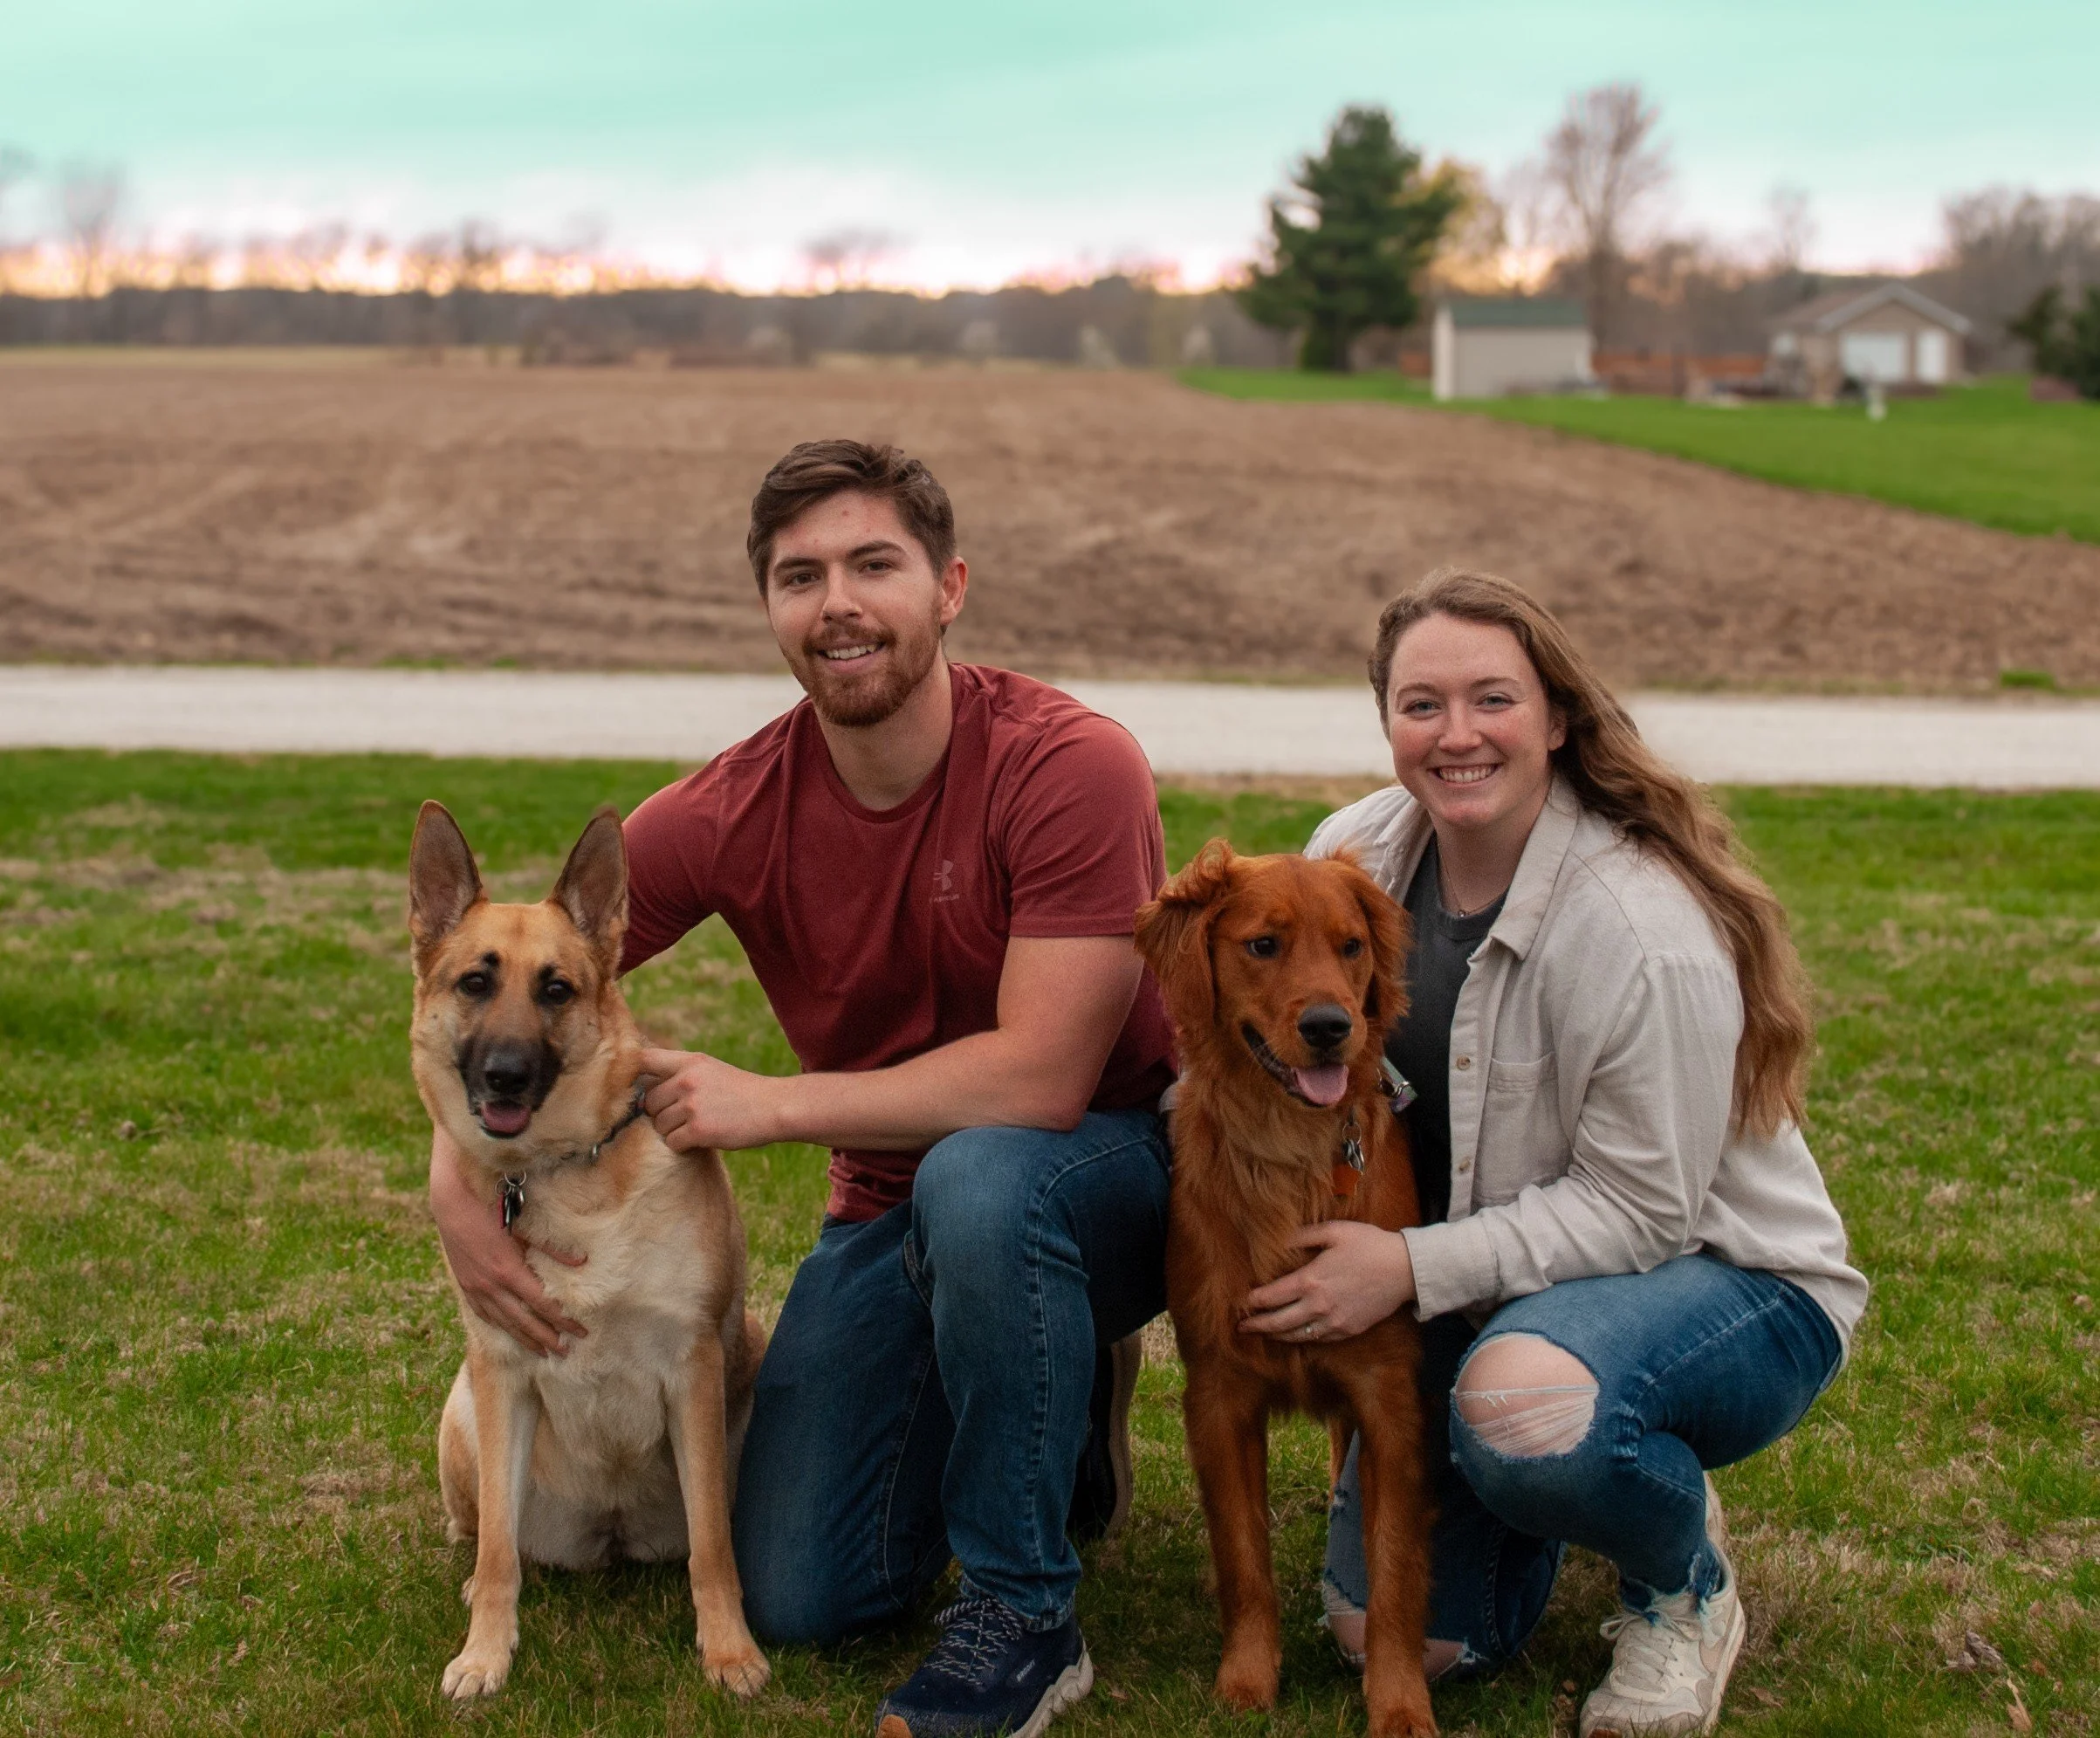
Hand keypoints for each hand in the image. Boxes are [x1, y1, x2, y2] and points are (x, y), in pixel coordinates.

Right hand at [429, 1132, 586, 1356]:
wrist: (452, 1203)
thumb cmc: (493, 1209)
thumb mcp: (525, 1227)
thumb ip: (552, 1248)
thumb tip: (581, 1262)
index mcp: (509, 1272)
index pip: (542, 1305)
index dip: (562, 1320)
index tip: (580, 1331)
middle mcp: (491, 1286)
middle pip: (524, 1321)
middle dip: (547, 1338)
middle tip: (565, 1352)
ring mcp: (475, 1288)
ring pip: (503, 1322)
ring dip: (524, 1338)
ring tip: (542, 1352)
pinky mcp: (465, 1284)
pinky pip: (484, 1313)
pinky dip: (500, 1325)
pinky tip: (509, 1332)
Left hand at [640, 1047, 787, 1152]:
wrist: (773, 1107)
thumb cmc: (741, 1091)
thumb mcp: (711, 1069)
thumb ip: (681, 1073)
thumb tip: (645, 1091)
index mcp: (690, 1062)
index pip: (644, 1060)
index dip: (634, 1074)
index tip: (637, 1088)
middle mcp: (687, 1080)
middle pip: (649, 1101)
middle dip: (661, 1113)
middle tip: (684, 1117)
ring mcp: (691, 1106)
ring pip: (659, 1125)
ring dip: (673, 1131)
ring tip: (697, 1127)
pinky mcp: (698, 1130)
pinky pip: (672, 1142)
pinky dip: (683, 1145)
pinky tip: (701, 1139)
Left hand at [1239, 1220, 1416, 1343]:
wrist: (1404, 1269)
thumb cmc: (1369, 1245)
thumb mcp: (1333, 1231)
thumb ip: (1302, 1236)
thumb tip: (1279, 1240)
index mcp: (1310, 1280)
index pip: (1271, 1297)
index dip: (1253, 1301)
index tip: (1242, 1302)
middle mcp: (1318, 1306)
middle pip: (1278, 1323)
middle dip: (1257, 1325)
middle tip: (1241, 1327)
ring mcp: (1334, 1322)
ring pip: (1296, 1336)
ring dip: (1276, 1336)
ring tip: (1264, 1333)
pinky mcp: (1347, 1330)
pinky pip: (1318, 1339)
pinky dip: (1302, 1338)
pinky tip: (1295, 1334)